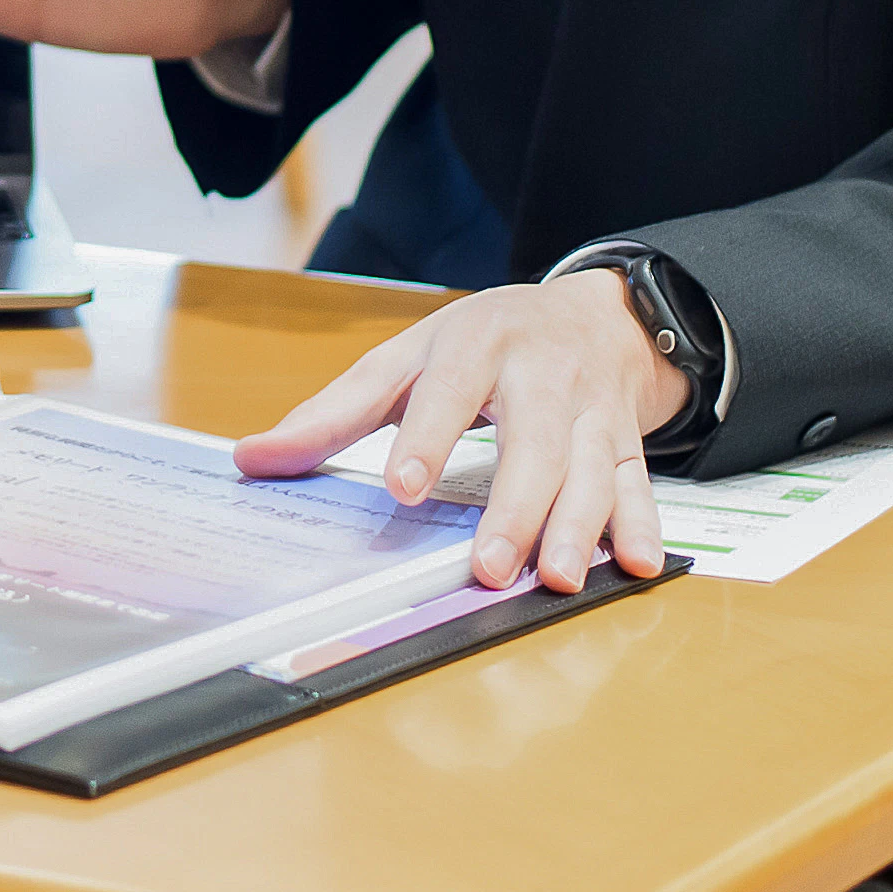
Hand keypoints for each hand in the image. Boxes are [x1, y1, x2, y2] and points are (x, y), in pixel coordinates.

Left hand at [231, 275, 677, 592]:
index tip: (404, 485)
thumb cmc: (486, 342)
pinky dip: (641, 523)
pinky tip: (633, 562)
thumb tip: (251, 459)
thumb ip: (334, 413)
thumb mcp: (407, 358)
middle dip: (516, 503)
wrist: (596, 314)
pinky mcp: (627, 438)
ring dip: (578, 524)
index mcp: (477, 343)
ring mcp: (591, 408)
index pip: (450, 388)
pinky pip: (638, 482)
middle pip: (534, 438)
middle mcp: (543, 372)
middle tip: (491, 566)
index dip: (428, 435)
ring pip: (591, 467)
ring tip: (556, 577)